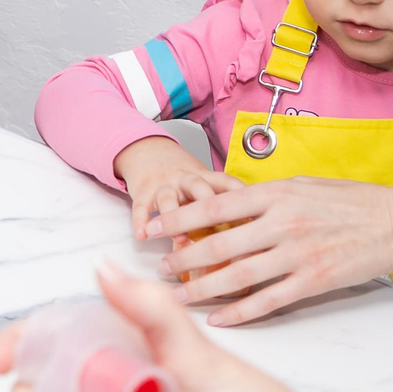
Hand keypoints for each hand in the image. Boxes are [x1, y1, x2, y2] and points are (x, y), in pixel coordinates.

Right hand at [114, 136, 235, 236]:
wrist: (148, 152)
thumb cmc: (183, 178)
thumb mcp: (203, 184)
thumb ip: (219, 206)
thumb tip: (245, 238)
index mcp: (205, 177)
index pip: (225, 181)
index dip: (239, 194)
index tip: (252, 212)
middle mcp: (185, 179)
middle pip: (197, 187)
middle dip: (206, 205)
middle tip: (218, 226)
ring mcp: (163, 185)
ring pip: (168, 198)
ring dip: (173, 218)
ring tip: (179, 239)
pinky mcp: (143, 193)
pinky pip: (140, 207)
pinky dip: (141, 221)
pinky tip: (142, 235)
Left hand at [155, 176, 392, 325]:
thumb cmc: (349, 200)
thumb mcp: (301, 184)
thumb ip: (263, 197)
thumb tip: (224, 202)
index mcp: (276, 194)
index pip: (214, 206)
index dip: (178, 217)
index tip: (153, 226)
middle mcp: (283, 223)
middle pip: (218, 244)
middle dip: (183, 257)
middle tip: (160, 268)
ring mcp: (298, 255)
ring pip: (237, 276)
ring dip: (202, 288)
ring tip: (177, 295)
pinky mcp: (314, 282)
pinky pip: (268, 301)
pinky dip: (239, 312)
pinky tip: (218, 319)